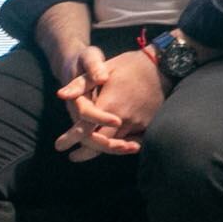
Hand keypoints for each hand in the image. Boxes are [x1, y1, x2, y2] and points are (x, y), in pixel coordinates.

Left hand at [53, 46, 161, 161]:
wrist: (163, 66)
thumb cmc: (129, 65)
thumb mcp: (103, 67)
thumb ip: (81, 84)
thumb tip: (61, 95)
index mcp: (110, 104)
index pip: (85, 128)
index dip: (70, 138)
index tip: (59, 146)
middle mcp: (124, 119)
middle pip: (101, 144)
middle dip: (86, 151)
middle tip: (74, 156)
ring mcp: (138, 124)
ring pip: (116, 145)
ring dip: (102, 150)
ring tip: (87, 154)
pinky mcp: (148, 126)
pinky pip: (132, 142)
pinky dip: (120, 147)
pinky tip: (113, 148)